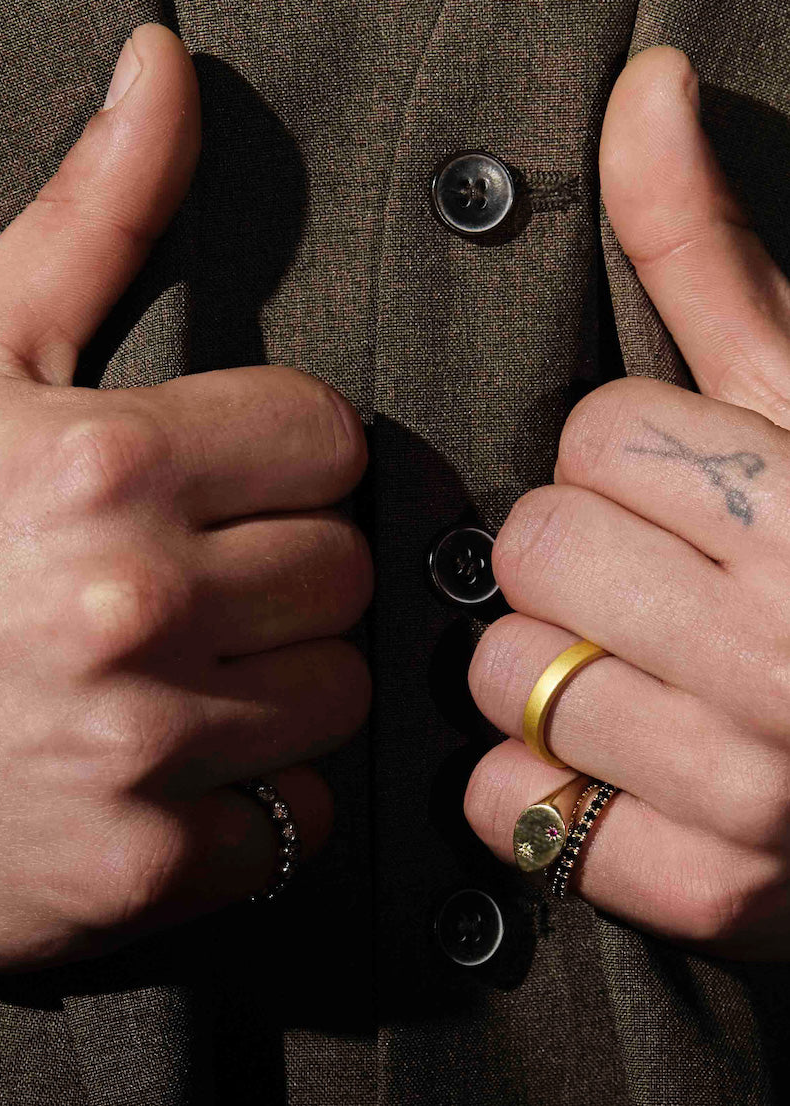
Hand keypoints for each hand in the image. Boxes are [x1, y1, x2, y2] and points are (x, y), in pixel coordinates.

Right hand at [0, 24, 371, 969]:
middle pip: (348, 566)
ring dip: (290, 676)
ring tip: (198, 667)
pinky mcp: (147, 859)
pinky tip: (182, 762)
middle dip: (293, 566)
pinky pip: (300, 815)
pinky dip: (263, 793)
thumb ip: (92, 214)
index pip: (329, 438)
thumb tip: (165, 67)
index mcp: (106, 463)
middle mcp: (135, 602)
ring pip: (343, 691)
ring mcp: (145, 744)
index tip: (237, 484)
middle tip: (209, 578)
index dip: (290, 460)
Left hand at [466, 46, 789, 958]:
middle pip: (531, 547)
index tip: (686, 494)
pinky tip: (619, 767)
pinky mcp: (705, 894)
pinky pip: (508, 808)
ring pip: (503, 674)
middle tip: (651, 584)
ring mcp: (753, 794)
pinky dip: (534, 787)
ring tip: (638, 672)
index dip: (624, 458)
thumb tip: (639, 87)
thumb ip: (707, 250)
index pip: (594, 436)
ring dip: (543, 666)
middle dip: (570, 555)